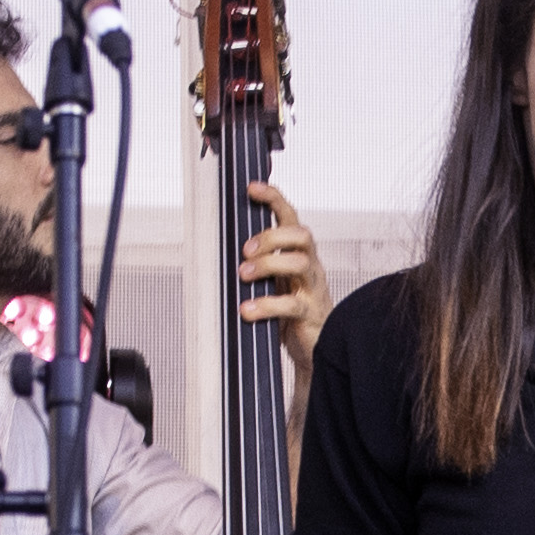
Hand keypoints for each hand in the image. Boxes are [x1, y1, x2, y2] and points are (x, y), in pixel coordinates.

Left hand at [236, 187, 324, 369]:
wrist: (313, 346)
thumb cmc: (290, 311)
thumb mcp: (272, 280)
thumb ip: (257, 263)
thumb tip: (220, 248)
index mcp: (298, 254)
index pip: (290, 217)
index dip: (274, 199)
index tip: (252, 188)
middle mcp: (309, 267)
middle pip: (301, 235)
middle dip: (271, 236)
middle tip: (246, 251)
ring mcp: (312, 289)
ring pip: (299, 263)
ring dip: (268, 264)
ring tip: (245, 275)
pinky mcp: (309, 314)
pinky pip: (291, 304)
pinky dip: (266, 305)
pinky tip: (247, 309)